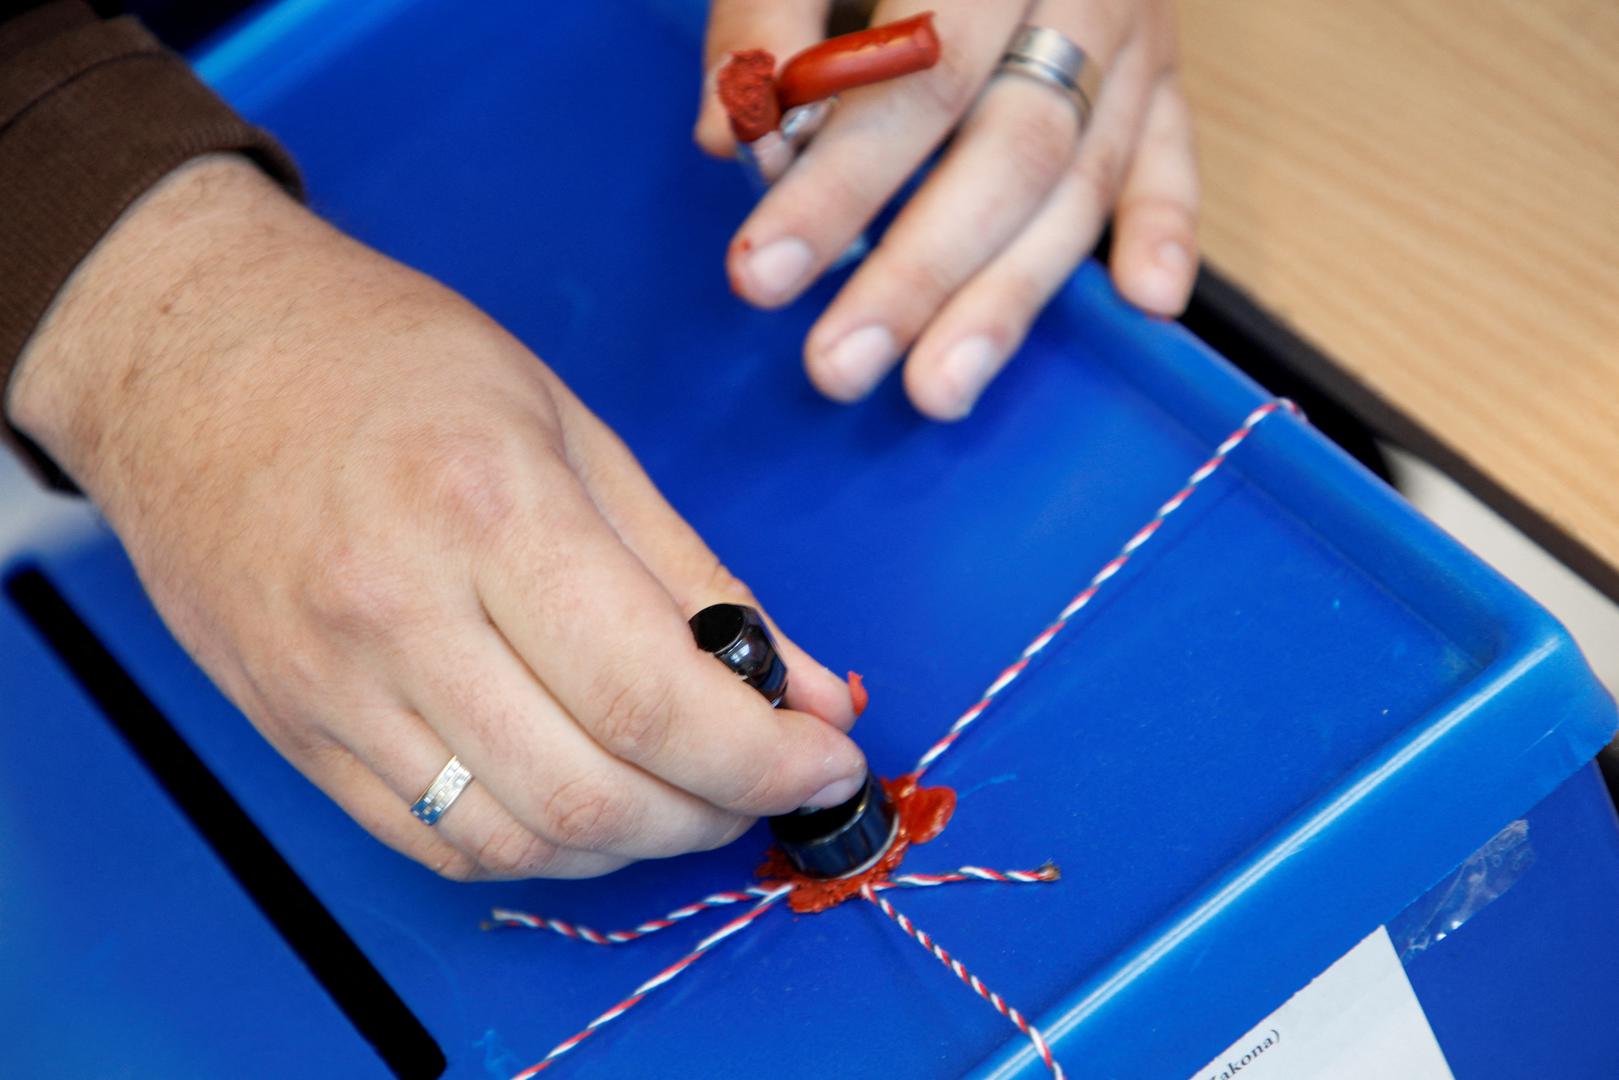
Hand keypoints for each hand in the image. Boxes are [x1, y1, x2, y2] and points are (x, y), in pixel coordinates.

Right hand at [8, 155, 865, 879]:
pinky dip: (539, 847)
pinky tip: (589, 801)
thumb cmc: (391, 361)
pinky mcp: (294, 732)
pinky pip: (435, 843)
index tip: (829, 760)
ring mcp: (331, 686)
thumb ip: (694, 575)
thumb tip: (804, 683)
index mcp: (488, 508)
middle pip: (588, 794)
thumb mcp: (575, 430)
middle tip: (770, 779)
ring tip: (688, 791)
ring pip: (515, 842)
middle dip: (715, 812)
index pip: (648, 692)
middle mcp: (397, 612)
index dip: (762, 755)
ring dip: (634, 843)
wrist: (194, 355)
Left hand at [696, 1, 1194, 419]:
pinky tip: (1146, 303)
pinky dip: (1168, 227)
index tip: (763, 272)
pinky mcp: (1164, 73)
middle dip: (918, 273)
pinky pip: (1174, 155)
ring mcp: (1135, 35)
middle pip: (1011, 150)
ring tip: (938, 389)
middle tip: (839, 366)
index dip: (843, 183)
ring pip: (1081, 182)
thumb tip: (728, 134)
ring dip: (1010, 298)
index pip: (920, 73)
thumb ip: (764, 14)